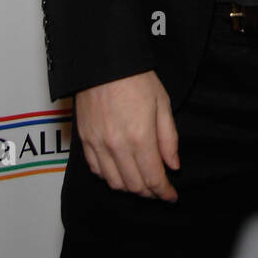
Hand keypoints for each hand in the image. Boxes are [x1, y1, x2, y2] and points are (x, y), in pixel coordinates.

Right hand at [74, 69, 180, 199]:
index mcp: (140, 137)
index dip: (164, 192)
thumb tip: (172, 165)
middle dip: (149, 192)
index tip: (171, 196)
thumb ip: (168, 138)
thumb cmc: (136, 77)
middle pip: (134, 185)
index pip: (153, 178)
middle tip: (159, 191)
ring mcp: (98, 145)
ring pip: (114, 182)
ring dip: (130, 187)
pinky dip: (109, 177)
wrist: (104, 61)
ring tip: (141, 183)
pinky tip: (119, 171)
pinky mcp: (84, 140)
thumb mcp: (162, 103)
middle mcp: (117, 146)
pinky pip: (96, 170)